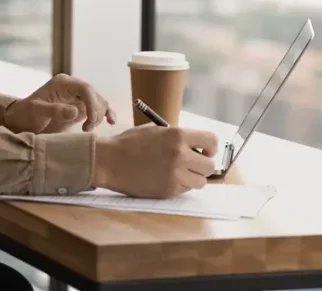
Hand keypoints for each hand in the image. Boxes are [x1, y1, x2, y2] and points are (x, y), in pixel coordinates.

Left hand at [3, 73, 116, 133]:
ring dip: (99, 115)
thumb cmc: (25, 114)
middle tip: (87, 129)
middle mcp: (72, 87)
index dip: (92, 103)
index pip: (85, 88)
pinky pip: (96, 108)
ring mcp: (77, 97)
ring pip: (98, 102)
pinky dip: (104, 114)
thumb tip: (76, 111)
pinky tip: (111, 122)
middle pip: (94, 95)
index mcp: (62, 83)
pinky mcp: (80, 108)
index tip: (90, 120)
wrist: (20, 122)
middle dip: (96, 112)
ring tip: (88, 130)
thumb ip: (54, 110)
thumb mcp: (36, 111)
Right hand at [93, 125, 218, 197]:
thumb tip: (192, 145)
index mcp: (178, 136)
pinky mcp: (168, 191)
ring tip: (177, 173)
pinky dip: (179, 186)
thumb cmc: (129, 144)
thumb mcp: (154, 131)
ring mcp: (175, 175)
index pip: (211, 141)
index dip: (210, 148)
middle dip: (201, 165)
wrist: (109, 161)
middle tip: (190, 164)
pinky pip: (184, 190)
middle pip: (209, 166)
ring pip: (200, 182)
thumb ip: (175, 137)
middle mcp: (180, 155)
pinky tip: (164, 179)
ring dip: (192, 178)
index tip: (204, 151)